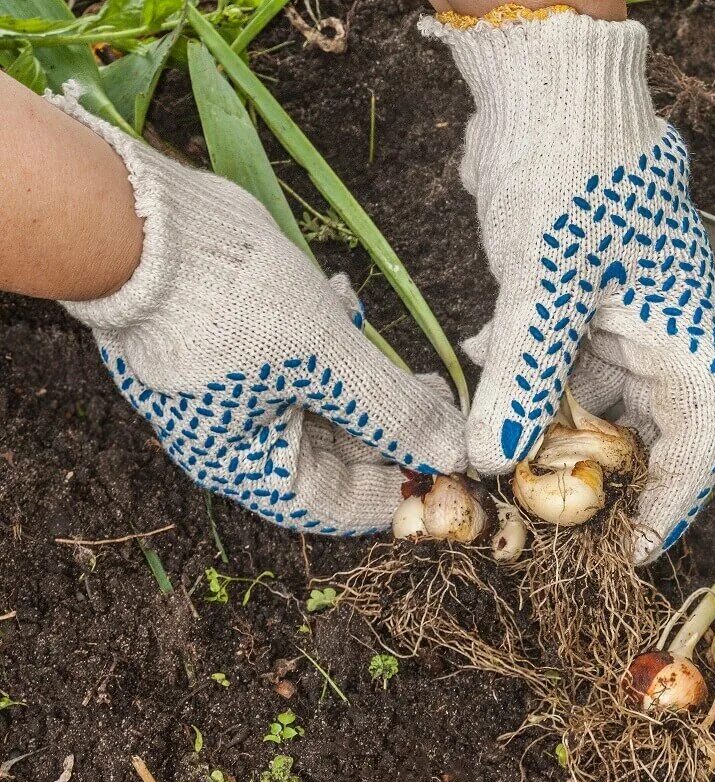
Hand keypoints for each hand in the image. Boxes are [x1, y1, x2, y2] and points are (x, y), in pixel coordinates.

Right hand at [49, 88, 467, 534]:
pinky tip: (345, 302)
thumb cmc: (227, 303)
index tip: (446, 464)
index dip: (395, 489)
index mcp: (247, 464)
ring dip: (368, 378)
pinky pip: (301, 359)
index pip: (335, 504)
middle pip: (336, 453)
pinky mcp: (240, 345)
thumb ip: (390, 408)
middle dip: (391, 425)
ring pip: (324, 402)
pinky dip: (332, 340)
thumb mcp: (325, 358)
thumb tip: (449, 451)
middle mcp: (238, 437)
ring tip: (406, 355)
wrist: (143, 223)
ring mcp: (236, 390)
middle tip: (441, 399)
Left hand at [423, 12, 714, 561]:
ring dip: (544, 422)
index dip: (674, 501)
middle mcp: (657, 327)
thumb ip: (524, 372)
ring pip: (587, 395)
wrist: (547, 78)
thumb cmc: (569, 166)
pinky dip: (522, 374)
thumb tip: (494, 457)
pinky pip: (554, 357)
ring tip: (496, 445)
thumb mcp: (545, 277)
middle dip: (591, 471)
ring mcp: (615, 310)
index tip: (634, 550)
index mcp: (681, 327)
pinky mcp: (573, 292)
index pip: (699, 437)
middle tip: (540, 508)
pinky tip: (480, 366)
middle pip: (640, 427)